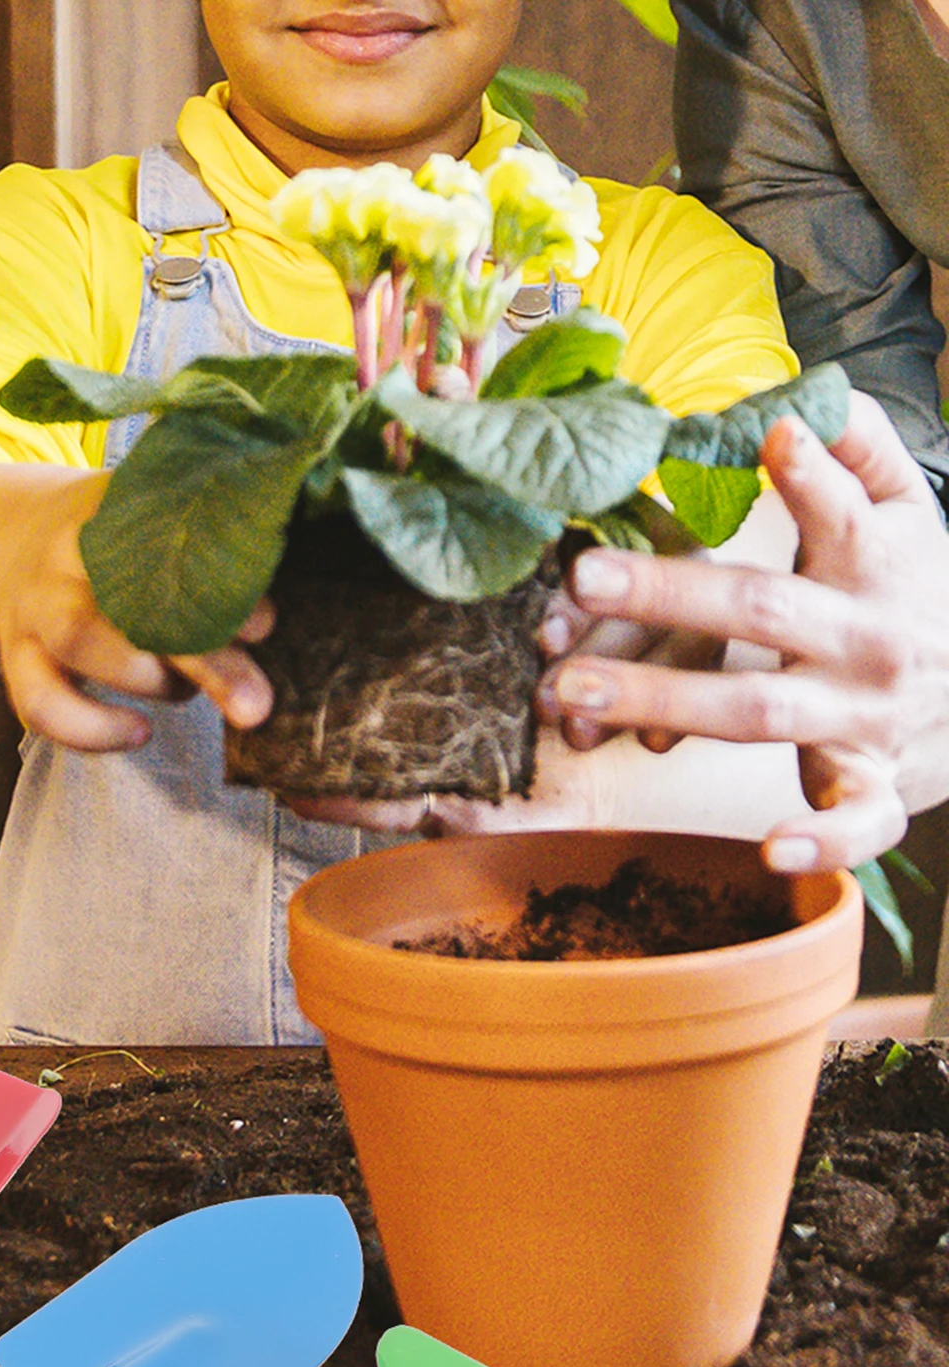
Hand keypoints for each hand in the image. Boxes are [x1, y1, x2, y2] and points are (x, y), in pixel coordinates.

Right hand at [0, 515, 275, 751]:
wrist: (12, 542)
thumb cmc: (117, 551)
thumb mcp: (155, 531)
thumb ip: (211, 562)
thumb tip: (263, 622)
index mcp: (115, 509)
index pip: (167, 540)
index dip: (218, 583)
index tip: (265, 624)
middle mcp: (68, 552)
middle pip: (127, 600)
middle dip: (202, 657)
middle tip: (254, 705)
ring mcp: (34, 604)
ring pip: (78, 641)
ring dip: (148, 681)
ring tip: (185, 692)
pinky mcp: (15, 657)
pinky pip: (40, 703)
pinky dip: (91, 730)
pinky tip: (139, 731)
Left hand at [535, 392, 948, 870]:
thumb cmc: (914, 591)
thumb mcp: (908, 511)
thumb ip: (860, 450)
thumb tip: (801, 402)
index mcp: (873, 565)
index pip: (839, 515)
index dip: (809, 481)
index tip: (767, 439)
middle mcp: (864, 640)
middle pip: (761, 610)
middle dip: (669, 595)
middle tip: (582, 577)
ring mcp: (865, 718)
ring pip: (760, 711)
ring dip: (666, 702)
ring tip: (570, 693)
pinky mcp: (873, 786)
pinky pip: (856, 821)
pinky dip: (823, 839)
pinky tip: (772, 846)